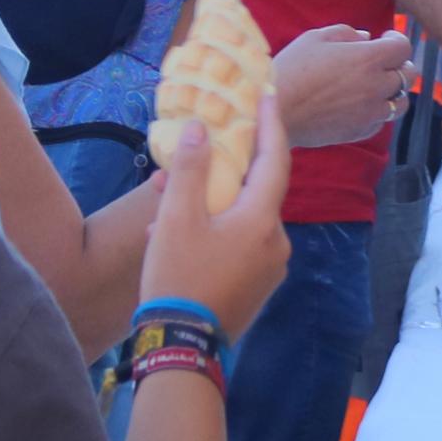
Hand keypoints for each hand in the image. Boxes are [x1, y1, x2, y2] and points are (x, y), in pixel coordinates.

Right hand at [140, 88, 291, 339]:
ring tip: (165, 200)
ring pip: (241, 219)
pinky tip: (174, 234)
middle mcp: (276, 242)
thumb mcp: (175, 219)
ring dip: (209, 204)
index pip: (274, 160)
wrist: (181, 346)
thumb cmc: (178, 278)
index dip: (270, 124)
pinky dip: (213, 230)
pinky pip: (238, 244)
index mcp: (262, 220)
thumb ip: (189, 170)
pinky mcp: (256, 286)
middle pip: (254, 190)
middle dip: (222, 170)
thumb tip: (198, 130)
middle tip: (195, 151)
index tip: (267, 94)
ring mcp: (269, 268)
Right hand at [270, 28, 411, 149]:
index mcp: (368, 59)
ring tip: (374, 86)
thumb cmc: (292, 69)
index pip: (404, 49)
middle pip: (409, 75)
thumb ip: (346, 34)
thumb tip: (367, 37)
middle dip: (399, 65)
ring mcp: (371, 112)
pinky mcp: (361, 131)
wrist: (276, 112)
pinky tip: (359, 105)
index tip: (385, 39)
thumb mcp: (315, 38)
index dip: (397, 41)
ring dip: (392, 92)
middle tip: (382, 62)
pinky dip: (377, 112)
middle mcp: (376, 86)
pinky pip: (381, 121)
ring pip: (401, 103)